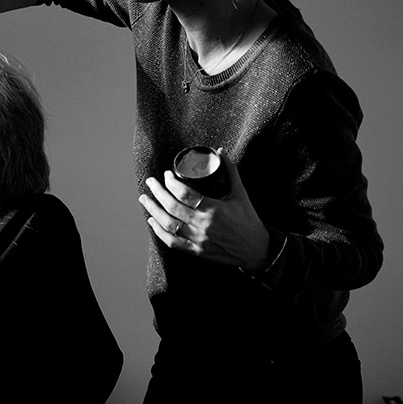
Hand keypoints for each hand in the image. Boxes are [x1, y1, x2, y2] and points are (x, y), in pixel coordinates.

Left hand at [138, 148, 270, 269]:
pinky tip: (152, 221)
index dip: (171, 183)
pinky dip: (159, 232)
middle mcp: (203, 225)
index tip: (166, 174)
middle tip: (150, 182)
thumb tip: (220, 151)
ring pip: (168, 224)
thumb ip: (231, 172)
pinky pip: (172, 242)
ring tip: (144, 199)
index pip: (185, 194)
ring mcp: (198, 240)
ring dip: (153, 210)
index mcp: (213, 209)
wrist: (257, 250)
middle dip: (157, 192)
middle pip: (172, 207)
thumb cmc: (248, 220)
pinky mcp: (196, 251)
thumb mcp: (240, 194)